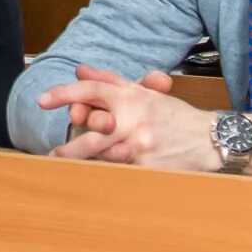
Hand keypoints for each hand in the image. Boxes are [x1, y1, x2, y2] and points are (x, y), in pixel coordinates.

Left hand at [36, 64, 223, 170]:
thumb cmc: (174, 116)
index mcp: (132, 97)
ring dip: (84, 162)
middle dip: (69, 147)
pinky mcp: (148, 167)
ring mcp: (141, 145)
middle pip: (91, 133)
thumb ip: (110, 81)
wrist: (209, 139)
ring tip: (66, 167)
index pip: (92, 90)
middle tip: (52, 154)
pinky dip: (110, 172)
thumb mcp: (144, 93)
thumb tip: (80, 70)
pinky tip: (98, 182)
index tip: (41, 100)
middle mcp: (134, 119)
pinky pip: (120, 171)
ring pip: (103, 155)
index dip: (64, 93)